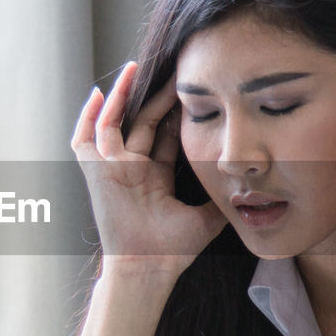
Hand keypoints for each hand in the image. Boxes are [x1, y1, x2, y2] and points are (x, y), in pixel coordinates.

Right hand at [71, 61, 225, 276]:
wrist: (148, 267)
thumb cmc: (173, 250)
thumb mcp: (207, 217)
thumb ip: (223, 199)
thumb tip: (250, 187)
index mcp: (155, 177)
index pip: (165, 135)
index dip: (176, 112)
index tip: (191, 89)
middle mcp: (132, 169)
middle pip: (142, 122)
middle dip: (156, 96)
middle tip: (172, 70)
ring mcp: (112, 169)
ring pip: (114, 122)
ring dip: (122, 95)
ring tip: (134, 68)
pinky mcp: (95, 173)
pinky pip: (85, 140)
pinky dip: (88, 118)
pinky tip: (97, 94)